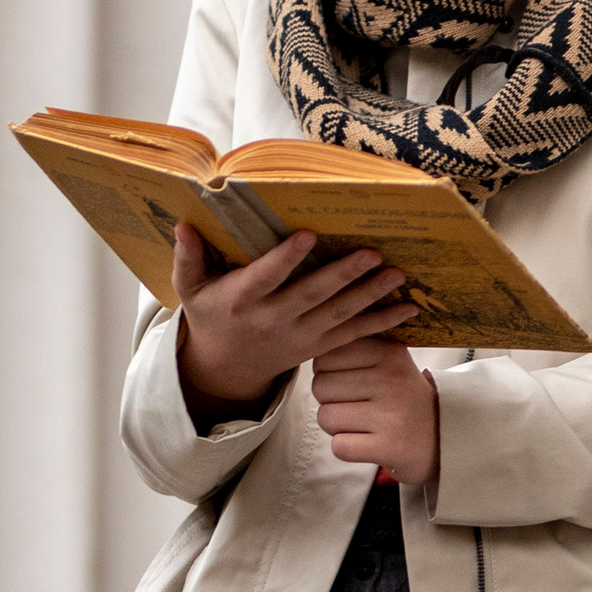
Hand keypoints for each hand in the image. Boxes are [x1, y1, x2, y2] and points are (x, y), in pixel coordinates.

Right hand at [174, 224, 409, 425]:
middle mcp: (274, 319)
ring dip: (371, 295)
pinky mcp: (320, 347)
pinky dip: (383, 324)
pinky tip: (409, 309)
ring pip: (340, 315)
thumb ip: (188, 257)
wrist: (227, 367)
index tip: (308, 235)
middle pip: (312, 296)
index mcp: (242, 300)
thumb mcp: (191, 289)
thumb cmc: (211, 315)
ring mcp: (300, 336)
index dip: (285, 259)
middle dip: (343, 275)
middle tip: (372, 254)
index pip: (265, 278)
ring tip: (398, 274)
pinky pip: (355, 335)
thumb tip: (182, 224)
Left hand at [310, 334, 441, 485]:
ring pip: (325, 417)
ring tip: (365, 426)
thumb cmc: (406, 400)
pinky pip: (339, 446)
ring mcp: (391, 414)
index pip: (324, 359)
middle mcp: (391, 379)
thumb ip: (355, 350)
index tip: (356, 385)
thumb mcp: (391, 363)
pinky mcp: (389, 447)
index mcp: (389, 352)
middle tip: (360, 409)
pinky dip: (347, 449)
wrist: (447, 438)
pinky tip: (368, 444)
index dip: (330, 375)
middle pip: (320, 387)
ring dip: (338, 427)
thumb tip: (312, 353)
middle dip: (331, 402)